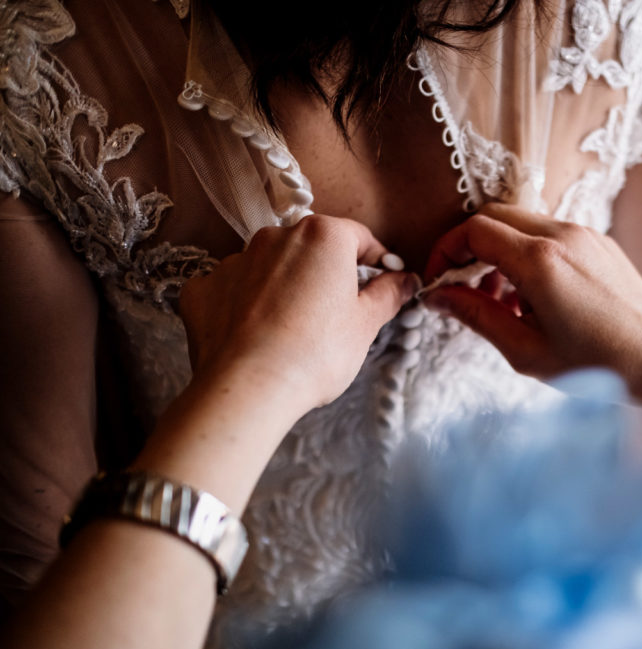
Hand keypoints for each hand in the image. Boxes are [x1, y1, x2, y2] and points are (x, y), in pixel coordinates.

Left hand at [180, 215, 416, 410]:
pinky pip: (233, 290)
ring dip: (285, 288)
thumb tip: (403, 280)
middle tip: (338, 315)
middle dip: (327, 274)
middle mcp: (276, 237)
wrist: (250, 386)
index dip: (375, 263)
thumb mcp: (366, 324)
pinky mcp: (204, 288)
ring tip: (293, 331)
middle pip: (312, 249)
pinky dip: (245, 306)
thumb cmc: (316, 352)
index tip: (381, 287)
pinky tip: (255, 335)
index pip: (359, 237)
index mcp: (322, 236)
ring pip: (271, 268)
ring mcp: (235, 260)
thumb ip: (387, 294)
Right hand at [422, 203, 641, 382]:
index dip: (446, 252)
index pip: (474, 230)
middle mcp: (562, 235)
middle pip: (493, 215)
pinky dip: (527, 252)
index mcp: (540, 261)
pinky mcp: (598, 241)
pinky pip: (548, 232)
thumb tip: (438, 296)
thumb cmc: (596, 365)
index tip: (439, 282)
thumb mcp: (525, 350)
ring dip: (498, 250)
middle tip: (462, 287)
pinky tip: (532, 297)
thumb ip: (476, 316)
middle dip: (468, 246)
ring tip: (500, 300)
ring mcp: (584, 234)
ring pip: (521, 222)